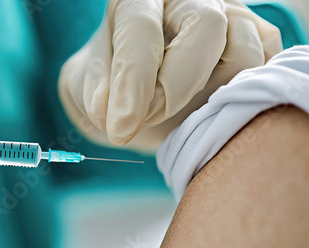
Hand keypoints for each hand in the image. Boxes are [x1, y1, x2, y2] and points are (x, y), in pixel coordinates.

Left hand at [59, 0, 281, 150]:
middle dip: (176, 85)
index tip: (120, 127)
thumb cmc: (110, 85)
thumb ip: (96, 92)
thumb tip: (107, 111)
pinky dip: (244, 94)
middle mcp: (187, 0)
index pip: (141, 30)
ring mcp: (228, 16)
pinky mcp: (254, 41)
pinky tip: (210, 108)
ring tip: (178, 117)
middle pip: (206, 26)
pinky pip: (266, 66)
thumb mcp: (89, 86)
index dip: (132, 82)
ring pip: (246, 49)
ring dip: (214, 95)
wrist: (135, 92)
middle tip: (148, 120)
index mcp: (138, 1)